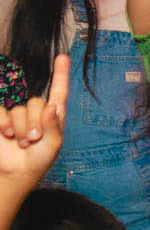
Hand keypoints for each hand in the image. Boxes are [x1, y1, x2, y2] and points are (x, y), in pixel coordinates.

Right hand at [0, 53, 68, 187]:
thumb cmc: (39, 159)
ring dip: (22, 128)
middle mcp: (35, 111)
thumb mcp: (53, 144)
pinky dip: (5, 124)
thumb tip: (53, 106)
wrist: (17, 172)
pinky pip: (2, 111)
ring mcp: (17, 114)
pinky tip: (8, 135)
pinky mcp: (1, 118)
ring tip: (23, 142)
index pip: (58, 90)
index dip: (60, 73)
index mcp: (53, 114)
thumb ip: (54, 125)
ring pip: (20, 110)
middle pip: (37, 103)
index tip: (63, 57)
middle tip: (34, 140)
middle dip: (36, 123)